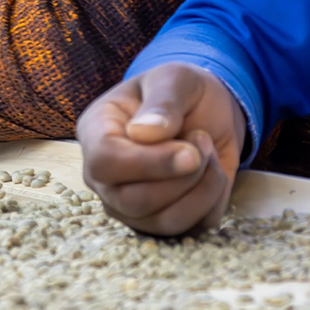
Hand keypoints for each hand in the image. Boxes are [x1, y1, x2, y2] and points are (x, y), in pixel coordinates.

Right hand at [76, 63, 245, 235]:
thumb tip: (142, 134)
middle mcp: (104, 174)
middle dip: (181, 178)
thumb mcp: (174, 79)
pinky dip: (212, 202)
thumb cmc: (180, 90)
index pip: (104, 162)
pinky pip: (190, 231)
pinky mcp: (160, 222)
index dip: (148, 163)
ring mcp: (129, 204)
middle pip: (132, 201)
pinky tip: (213, 172)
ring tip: (209, 152)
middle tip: (204, 141)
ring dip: (201, 189)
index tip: (190, 152)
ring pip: (162, 222)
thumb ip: (162, 103)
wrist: (207, 111)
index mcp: (96, 131)